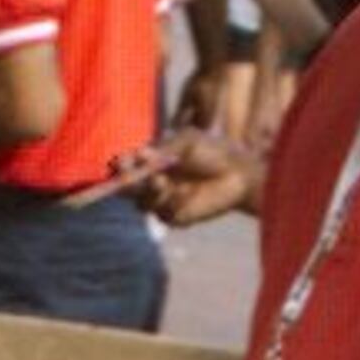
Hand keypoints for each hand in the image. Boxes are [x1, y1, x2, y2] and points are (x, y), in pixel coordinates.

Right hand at [125, 120, 261, 225]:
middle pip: (127, 190)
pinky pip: (164, 215)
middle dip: (125, 185)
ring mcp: (165, 201)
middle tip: (129, 179)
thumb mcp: (188, 142)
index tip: (121, 162)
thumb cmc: (214, 152)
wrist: (238, 174)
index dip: (121, 166)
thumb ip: (164, 148)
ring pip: (142, 204)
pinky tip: (188, 195)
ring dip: (149, 193)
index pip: (128, 166)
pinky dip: (174, 204)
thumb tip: (139, 153)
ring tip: (161, 181)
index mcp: (153, 162)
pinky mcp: (177, 217)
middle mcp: (155, 183)